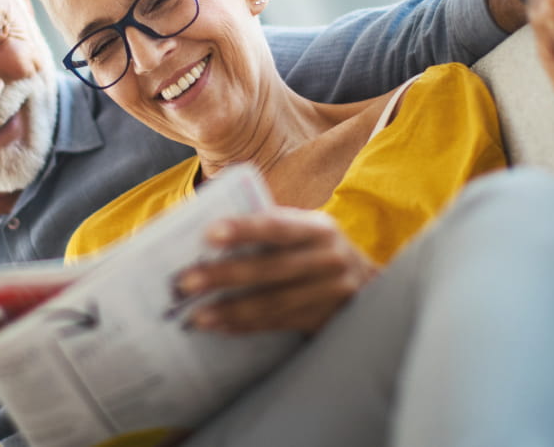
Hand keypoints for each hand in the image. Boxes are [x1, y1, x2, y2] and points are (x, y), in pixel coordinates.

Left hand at [176, 207, 376, 334]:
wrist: (366, 284)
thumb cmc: (316, 250)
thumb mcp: (305, 230)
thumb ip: (269, 227)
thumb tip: (206, 232)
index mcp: (319, 228)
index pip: (277, 226)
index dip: (244, 229)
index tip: (209, 234)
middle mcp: (328, 259)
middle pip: (271, 268)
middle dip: (226, 275)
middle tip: (186, 282)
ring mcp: (330, 293)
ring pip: (274, 303)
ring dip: (231, 310)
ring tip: (196, 315)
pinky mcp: (325, 320)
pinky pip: (279, 324)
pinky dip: (246, 326)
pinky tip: (220, 326)